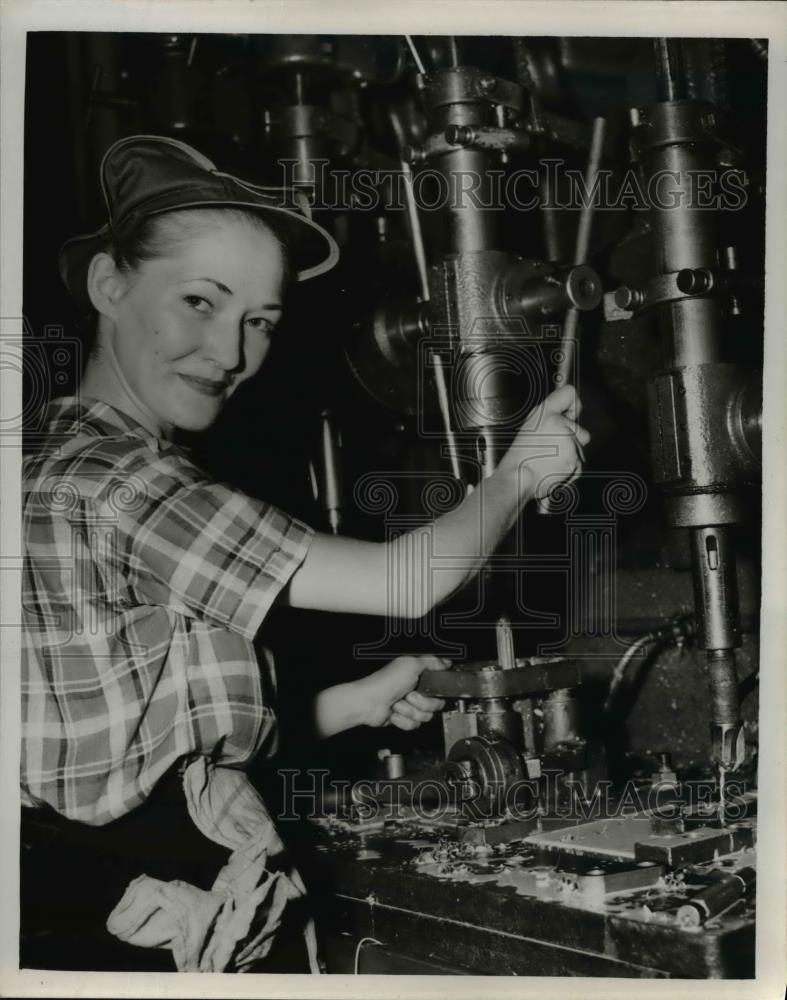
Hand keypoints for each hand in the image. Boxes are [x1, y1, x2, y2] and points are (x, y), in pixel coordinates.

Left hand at [357, 654, 447, 730]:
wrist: (369, 702)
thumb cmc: (385, 682)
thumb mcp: (411, 664)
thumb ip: (432, 662)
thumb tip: (446, 662)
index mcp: (418, 676)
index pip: (440, 686)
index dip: (436, 690)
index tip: (428, 688)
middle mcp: (416, 690)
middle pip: (435, 704)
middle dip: (421, 702)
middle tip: (409, 695)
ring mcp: (410, 705)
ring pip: (425, 716)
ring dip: (410, 711)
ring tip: (398, 703)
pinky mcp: (404, 718)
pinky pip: (414, 725)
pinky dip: (403, 720)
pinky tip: (394, 712)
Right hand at [501, 385, 590, 500]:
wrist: (519, 478)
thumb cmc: (521, 455)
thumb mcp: (531, 425)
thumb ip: (551, 416)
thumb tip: (567, 412)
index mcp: (545, 413)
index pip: (569, 393)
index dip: (572, 404)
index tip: (568, 412)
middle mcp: (560, 425)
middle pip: (580, 428)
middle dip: (570, 437)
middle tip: (550, 445)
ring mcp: (569, 444)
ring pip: (578, 447)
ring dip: (568, 453)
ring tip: (550, 457)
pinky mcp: (575, 460)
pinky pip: (578, 462)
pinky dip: (569, 465)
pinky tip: (554, 466)